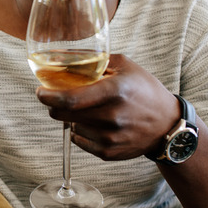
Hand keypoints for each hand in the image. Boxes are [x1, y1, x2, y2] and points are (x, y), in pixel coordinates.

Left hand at [36, 54, 178, 160]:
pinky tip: (96, 124)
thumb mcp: (124, 65)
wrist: (167, 124)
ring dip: (71, 118)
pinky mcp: (109, 153)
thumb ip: (94, 59)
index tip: (40, 92)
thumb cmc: (144, 90)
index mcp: (115, 91)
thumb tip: (60, 54)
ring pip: (71, 127)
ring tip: (90, 110)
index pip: (71, 99)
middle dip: (54, 106)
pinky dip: (80, 131)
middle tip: (54, 99)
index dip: (49, 97)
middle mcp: (112, 116)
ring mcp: (111, 137)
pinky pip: (80, 141)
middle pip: (64, 114)